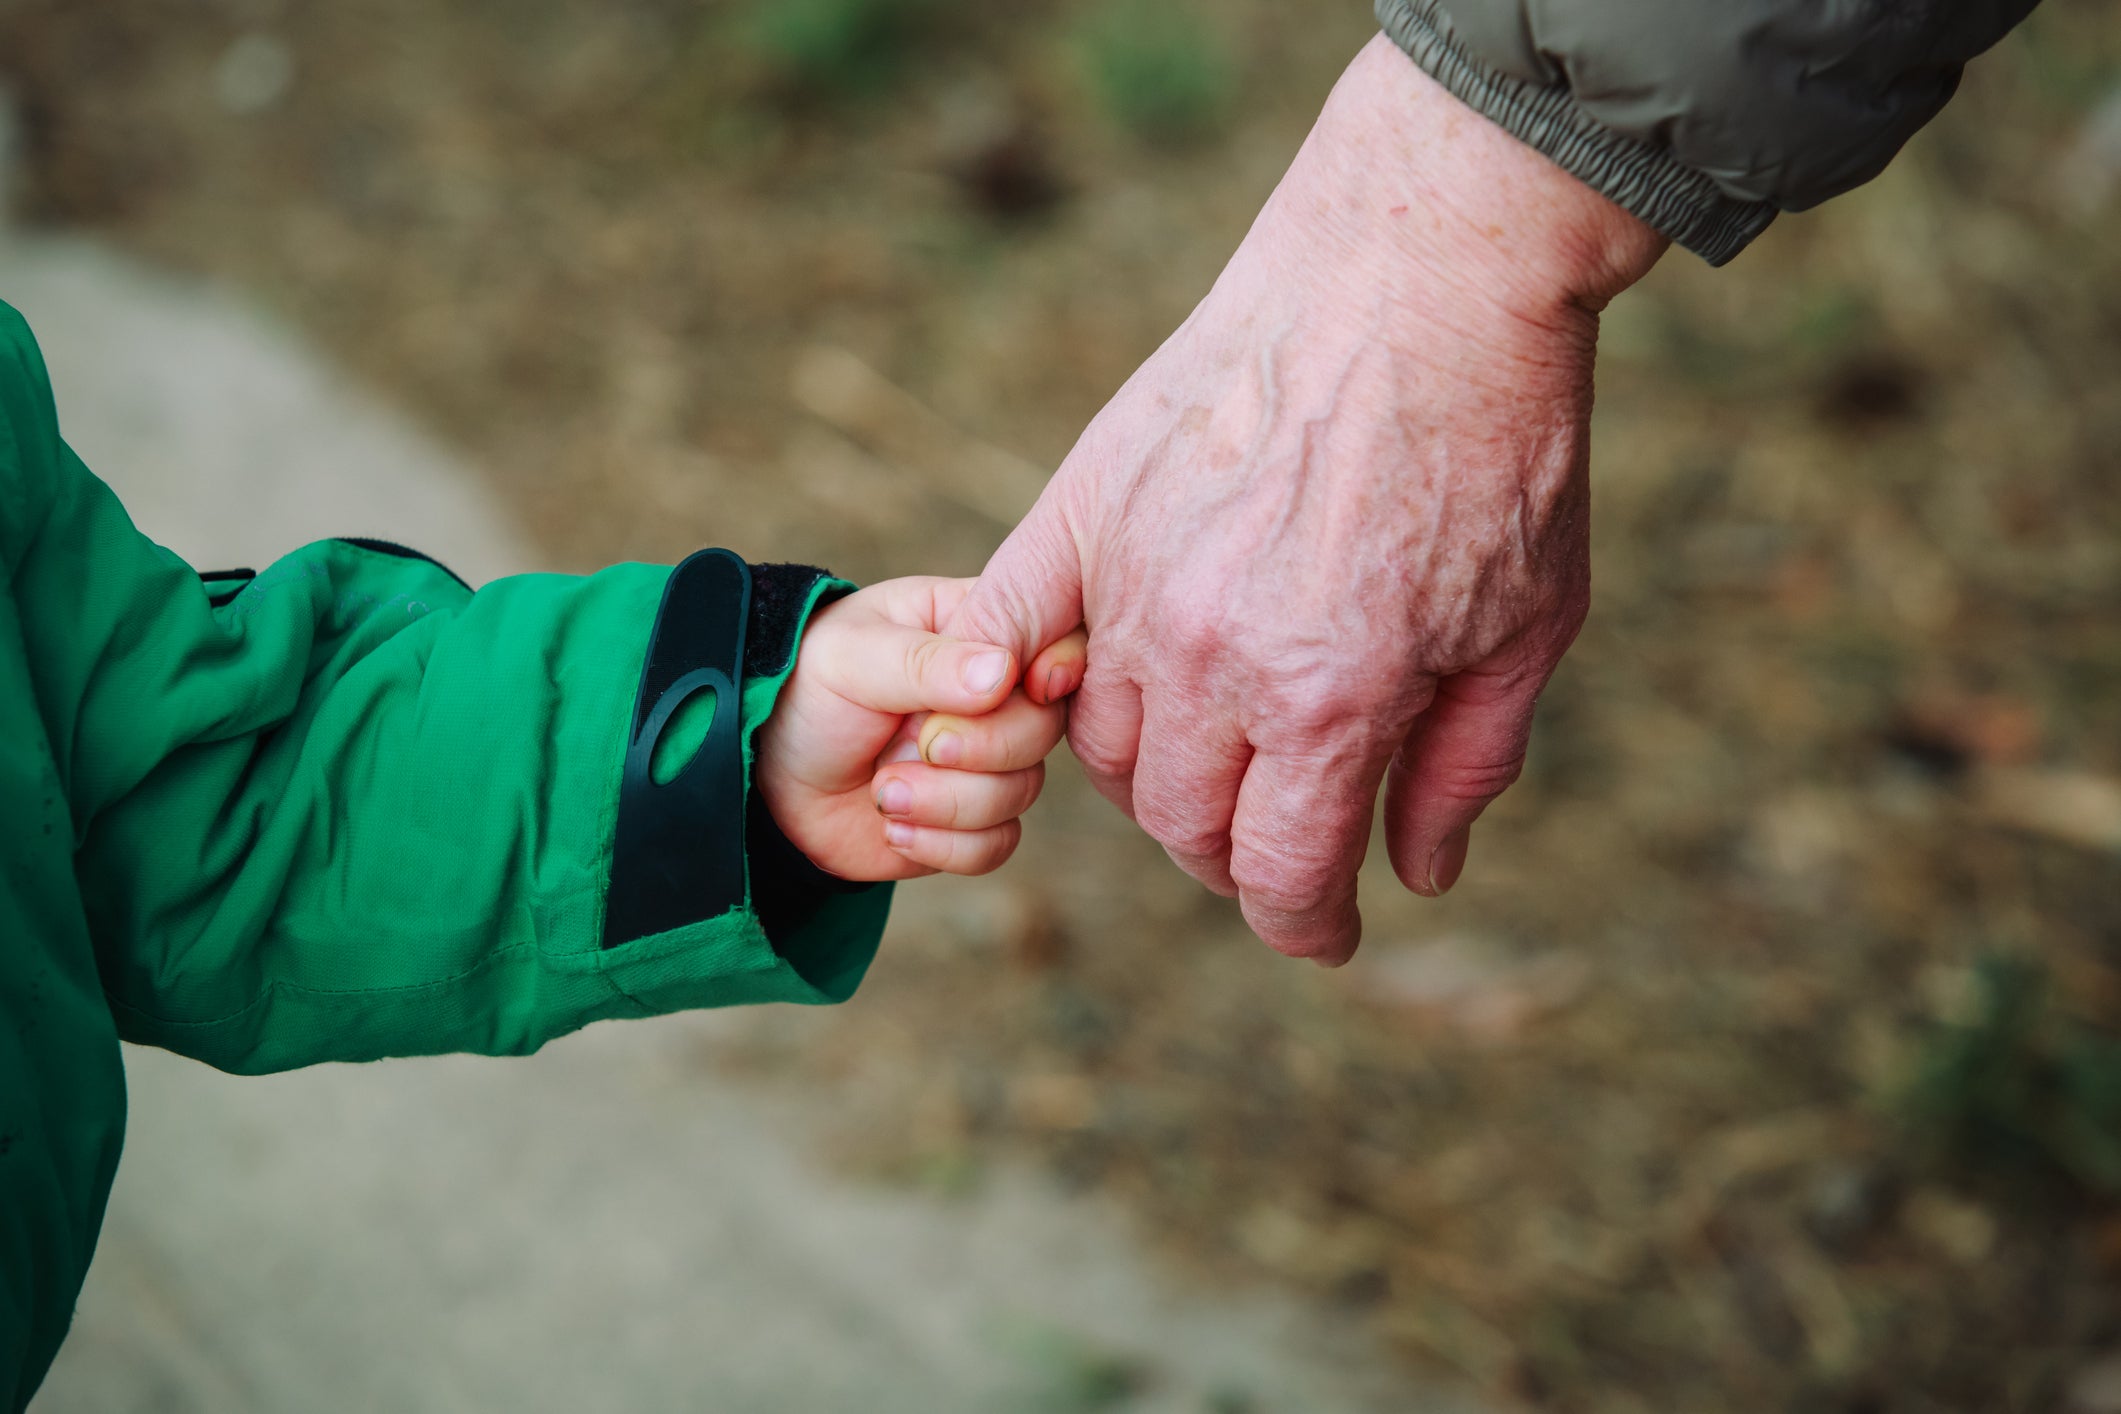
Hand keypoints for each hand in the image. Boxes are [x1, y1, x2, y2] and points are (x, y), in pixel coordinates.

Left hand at [754, 576, 1084, 881]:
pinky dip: (944, 845)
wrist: (761, 774)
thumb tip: (1004, 673)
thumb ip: (926, 663)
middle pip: (1043, 727)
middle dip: (980, 749)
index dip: (1056, 668)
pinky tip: (893, 825)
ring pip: (1021, 792)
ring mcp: (985, 760)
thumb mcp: (853, 657)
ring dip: (948, 802)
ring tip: (882, 789)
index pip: (1056, 641)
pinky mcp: (969, 821)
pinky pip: (997, 844)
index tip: (1027, 686)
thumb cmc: (804, 688)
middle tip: (913, 745)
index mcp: (979, 629)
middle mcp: (994, 695)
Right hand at [958, 36, 1667, 962]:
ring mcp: (1134, 582)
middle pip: (1178, 826)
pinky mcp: (1086, 510)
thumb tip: (1414, 877)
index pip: (1276, 875)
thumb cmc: (1500, 448)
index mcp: (1328, 702)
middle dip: (1235, 859)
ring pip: (1097, 747)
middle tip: (1277, 841)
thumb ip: (1463, 770)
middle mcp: (1212, 658)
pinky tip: (1051, 694)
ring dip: (1155, 777)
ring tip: (1209, 752)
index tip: (1325, 931)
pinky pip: (1009, 631)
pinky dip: (1022, 682)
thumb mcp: (1530, 628)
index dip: (1305, 927)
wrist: (1422, 273)